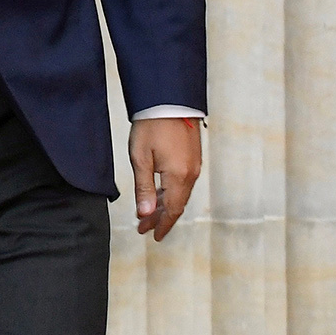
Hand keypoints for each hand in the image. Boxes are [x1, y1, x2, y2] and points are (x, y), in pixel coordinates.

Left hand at [132, 116, 201, 240]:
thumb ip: (144, 189)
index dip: (162, 225)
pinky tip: (160, 193)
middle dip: (160, 217)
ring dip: (165, 205)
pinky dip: (171, 192)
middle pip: (177, 204)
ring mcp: (194, 164)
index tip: (152, 235)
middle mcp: (191, 173)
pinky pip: (183, 181)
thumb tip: (146, 214)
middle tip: (143, 226)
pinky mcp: (193, 155)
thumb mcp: (141, 159)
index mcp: (179, 177)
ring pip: (180, 193)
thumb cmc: (152, 126)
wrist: (168, 99)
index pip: (172, 210)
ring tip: (148, 212)